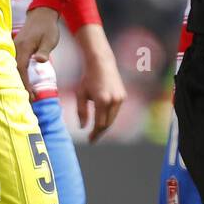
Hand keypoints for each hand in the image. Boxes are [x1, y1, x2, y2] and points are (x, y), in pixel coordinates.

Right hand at [16, 7, 60, 96]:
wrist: (42, 15)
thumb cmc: (47, 28)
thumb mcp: (50, 40)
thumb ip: (44, 51)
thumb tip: (40, 61)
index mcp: (23, 47)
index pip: (21, 69)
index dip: (24, 83)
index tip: (31, 95)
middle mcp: (15, 48)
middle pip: (14, 71)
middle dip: (20, 86)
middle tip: (30, 100)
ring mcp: (14, 48)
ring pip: (12, 68)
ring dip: (18, 81)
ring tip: (27, 95)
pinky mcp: (15, 49)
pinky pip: (14, 64)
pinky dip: (17, 74)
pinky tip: (23, 82)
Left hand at [75, 24, 125, 141]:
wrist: (101, 63)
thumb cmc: (87, 78)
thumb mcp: (80, 94)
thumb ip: (81, 111)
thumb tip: (83, 127)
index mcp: (102, 100)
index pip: (99, 124)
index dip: (94, 134)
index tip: (89, 141)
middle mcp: (113, 100)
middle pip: (108, 123)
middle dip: (100, 131)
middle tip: (92, 138)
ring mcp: (120, 98)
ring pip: (113, 118)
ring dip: (105, 124)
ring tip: (96, 129)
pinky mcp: (123, 95)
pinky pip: (115, 111)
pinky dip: (109, 116)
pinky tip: (102, 118)